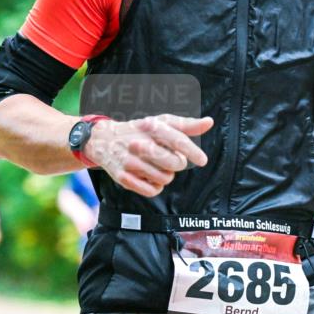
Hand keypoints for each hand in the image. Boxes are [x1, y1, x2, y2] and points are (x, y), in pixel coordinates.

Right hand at [85, 114, 212, 196]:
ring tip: (156, 166)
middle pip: (175, 163)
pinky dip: (155, 186)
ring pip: (165, 178)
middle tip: (169, 159)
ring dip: (166, 175)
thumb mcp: (160, 122)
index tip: (202, 160)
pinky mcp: (122, 177)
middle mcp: (139, 143)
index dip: (192, 152)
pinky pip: (152, 190)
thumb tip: (209, 122)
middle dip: (177, 164)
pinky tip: (148, 176)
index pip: (177, 140)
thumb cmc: (140, 131)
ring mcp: (129, 162)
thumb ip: (186, 125)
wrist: (104, 140)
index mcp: (150, 127)